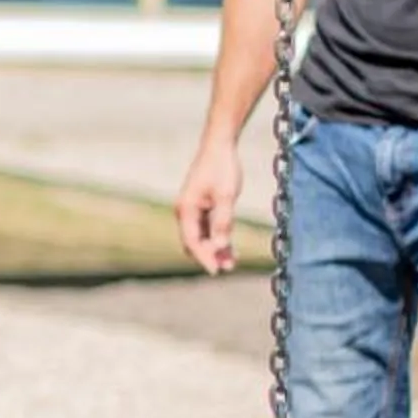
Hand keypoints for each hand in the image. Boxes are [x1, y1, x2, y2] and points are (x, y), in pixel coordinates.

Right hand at [175, 140, 244, 275]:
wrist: (220, 145)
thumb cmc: (222, 168)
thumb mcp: (226, 196)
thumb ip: (223, 222)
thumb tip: (219, 246)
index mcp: (186, 209)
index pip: (192, 241)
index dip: (204, 257)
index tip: (217, 271)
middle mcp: (185, 211)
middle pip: (194, 242)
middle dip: (210, 256)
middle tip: (228, 268)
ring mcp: (192, 209)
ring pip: (201, 237)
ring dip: (215, 249)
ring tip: (232, 262)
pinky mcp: (201, 206)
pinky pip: (206, 229)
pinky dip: (217, 238)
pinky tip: (230, 247)